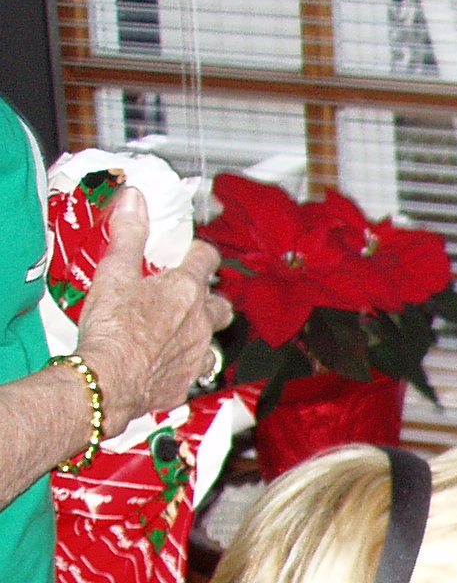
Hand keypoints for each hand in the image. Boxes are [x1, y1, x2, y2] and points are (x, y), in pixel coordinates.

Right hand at [73, 187, 229, 428]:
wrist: (108, 380)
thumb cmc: (112, 328)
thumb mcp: (114, 271)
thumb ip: (128, 234)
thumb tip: (135, 199)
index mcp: (185, 290)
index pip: (206, 258)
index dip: (200, 252)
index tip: (193, 251)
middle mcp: (200, 322)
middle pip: (221, 304)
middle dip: (212, 297)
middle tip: (194, 294)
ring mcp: (197, 355)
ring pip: (214, 341)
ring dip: (203, 334)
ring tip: (185, 331)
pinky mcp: (185, 383)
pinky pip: (195, 372)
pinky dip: (186, 366)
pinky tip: (171, 364)